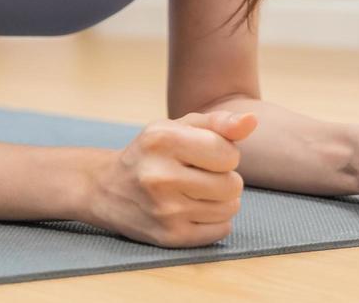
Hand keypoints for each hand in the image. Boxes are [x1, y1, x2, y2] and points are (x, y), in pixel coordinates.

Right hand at [85, 110, 257, 247]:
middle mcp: (160, 176)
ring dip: (221, 200)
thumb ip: (218, 122)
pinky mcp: (169, 237)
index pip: (228, 153)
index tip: (204, 154)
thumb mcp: (177, 127)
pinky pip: (221, 231)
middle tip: (200, 175)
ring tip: (196, 192)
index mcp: (162, 140)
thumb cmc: (152, 152)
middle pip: (233, 184)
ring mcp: (164, 210)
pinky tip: (193, 210)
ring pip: (230, 208)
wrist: (107, 189)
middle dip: (224, 178)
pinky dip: (215, 220)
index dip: (224, 153)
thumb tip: (251, 121)